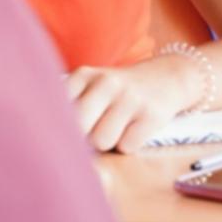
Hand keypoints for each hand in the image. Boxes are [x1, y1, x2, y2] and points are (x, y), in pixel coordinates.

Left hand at [66, 61, 194, 152]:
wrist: (164, 78)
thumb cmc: (117, 91)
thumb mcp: (91, 86)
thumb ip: (70, 106)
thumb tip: (57, 141)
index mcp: (84, 75)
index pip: (57, 109)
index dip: (59, 126)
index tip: (64, 130)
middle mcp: (106, 83)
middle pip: (78, 127)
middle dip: (82, 137)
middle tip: (92, 132)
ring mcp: (129, 98)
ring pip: (102, 141)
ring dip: (107, 142)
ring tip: (115, 128)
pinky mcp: (151, 115)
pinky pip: (127, 146)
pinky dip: (128, 144)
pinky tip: (133, 129)